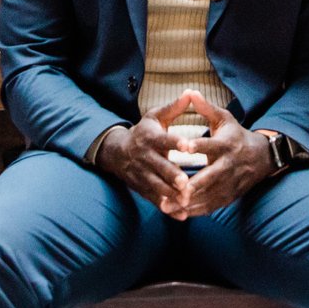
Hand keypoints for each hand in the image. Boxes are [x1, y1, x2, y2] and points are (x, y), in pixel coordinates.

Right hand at [94, 92, 196, 216]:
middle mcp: (146, 157)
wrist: (117, 152)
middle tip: (186, 182)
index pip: (165, 140)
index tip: (189, 146)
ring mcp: (143, 175)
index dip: (176, 143)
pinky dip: (168, 208)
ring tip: (186, 201)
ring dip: (171, 194)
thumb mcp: (155, 117)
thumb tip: (191, 93)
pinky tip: (182, 215)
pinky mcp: (143, 188)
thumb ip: (174, 108)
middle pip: (160, 167)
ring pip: (157, 186)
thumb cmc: (143, 132)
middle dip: (172, 175)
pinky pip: (155, 200)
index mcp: (151, 138)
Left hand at [174, 93, 272, 220]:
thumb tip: (190, 91)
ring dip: (189, 202)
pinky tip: (179, 214)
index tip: (183, 147)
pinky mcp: (229, 196)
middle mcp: (228, 165)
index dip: (198, 146)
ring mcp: (229, 183)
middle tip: (174, 190)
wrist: (261, 158)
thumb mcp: (224, 119)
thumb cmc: (236, 135)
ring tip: (168, 205)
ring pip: (209, 195)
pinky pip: (211, 206)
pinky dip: (196, 211)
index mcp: (225, 144)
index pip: (210, 145)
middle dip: (193, 185)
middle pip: (210, 177)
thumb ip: (205, 108)